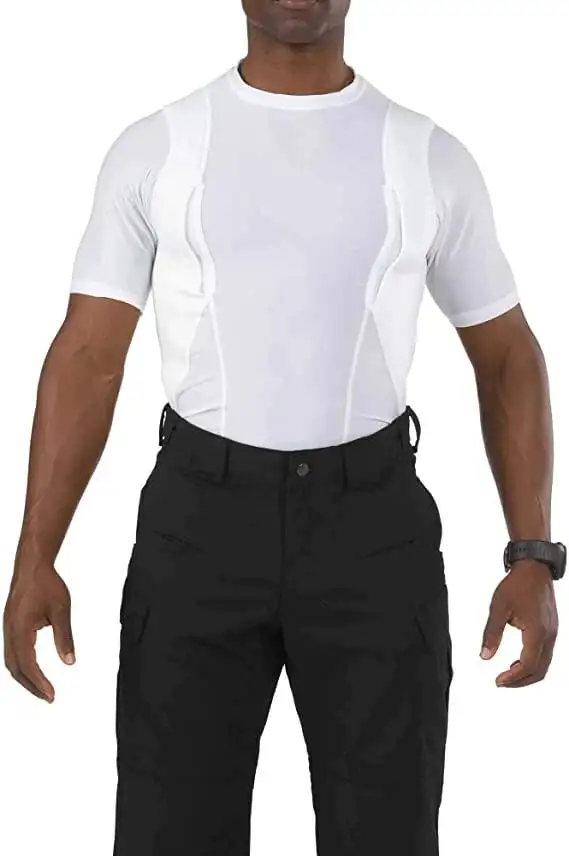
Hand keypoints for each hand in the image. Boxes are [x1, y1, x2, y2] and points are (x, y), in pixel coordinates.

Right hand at [3, 563, 74, 702]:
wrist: (32, 566)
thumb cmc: (46, 584)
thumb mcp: (61, 611)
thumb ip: (64, 637)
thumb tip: (69, 661)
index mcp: (20, 630)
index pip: (28, 665)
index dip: (39, 683)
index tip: (51, 695)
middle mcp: (9, 632)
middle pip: (15, 668)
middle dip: (31, 685)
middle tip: (48, 697)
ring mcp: (7, 629)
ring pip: (10, 661)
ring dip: (25, 677)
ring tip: (41, 688)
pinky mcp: (10, 625)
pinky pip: (11, 651)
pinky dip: (21, 665)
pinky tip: (32, 668)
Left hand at [480, 559, 557, 686]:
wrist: (534, 568)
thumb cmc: (517, 584)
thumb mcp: (498, 608)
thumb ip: (491, 633)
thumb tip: (484, 656)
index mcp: (537, 632)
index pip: (528, 665)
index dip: (513, 678)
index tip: (498, 681)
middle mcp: (549, 635)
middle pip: (539, 671)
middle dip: (520, 681)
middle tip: (501, 682)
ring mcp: (553, 633)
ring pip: (545, 665)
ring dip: (527, 674)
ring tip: (508, 674)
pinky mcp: (552, 630)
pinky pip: (546, 654)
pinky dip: (533, 664)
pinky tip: (518, 661)